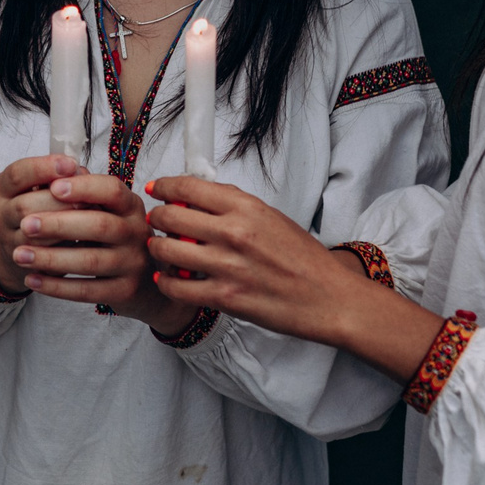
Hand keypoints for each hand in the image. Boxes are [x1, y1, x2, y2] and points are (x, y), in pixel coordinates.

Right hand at [0, 154, 83, 295]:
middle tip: (87, 198)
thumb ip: (59, 176)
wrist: (17, 243)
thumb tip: (82, 174)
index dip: (44, 168)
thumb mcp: (39, 185)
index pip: (17, 174)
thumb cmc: (37, 204)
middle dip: (59, 201)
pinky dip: (66, 246)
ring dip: (65, 226)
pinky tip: (85, 238)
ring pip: (34, 235)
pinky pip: (45, 256)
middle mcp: (0, 214)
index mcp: (2, 187)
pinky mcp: (23, 262)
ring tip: (91, 217)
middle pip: (24, 206)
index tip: (71, 164)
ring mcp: (9, 241)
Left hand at [17, 172, 199, 334]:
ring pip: (90, 261)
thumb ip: (83, 195)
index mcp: (130, 206)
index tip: (52, 187)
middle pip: (100, 225)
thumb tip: (49, 177)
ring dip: (51, 258)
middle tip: (25, 224)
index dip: (83, 187)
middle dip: (59, 224)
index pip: (112, 190)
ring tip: (19, 255)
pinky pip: (87, 290)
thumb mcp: (107, 212)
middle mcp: (136, 232)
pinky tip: (32, 280)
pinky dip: (56, 286)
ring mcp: (133, 264)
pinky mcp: (124, 291)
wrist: (144, 282)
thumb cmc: (114, 237)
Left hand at [144, 176, 443, 379]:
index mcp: (246, 207)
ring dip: (159, 249)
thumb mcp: (272, 217)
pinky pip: (177, 286)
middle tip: (158, 222)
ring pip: (167, 250)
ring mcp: (228, 266)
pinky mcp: (225, 297)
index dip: (164, 186)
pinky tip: (169, 279)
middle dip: (158, 218)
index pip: (188, 187)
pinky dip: (167, 282)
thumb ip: (234, 205)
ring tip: (162, 250)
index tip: (155, 189)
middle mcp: (234, 232)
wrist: (329, 298)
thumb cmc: (303, 258)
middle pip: (170, 216)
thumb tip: (196, 194)